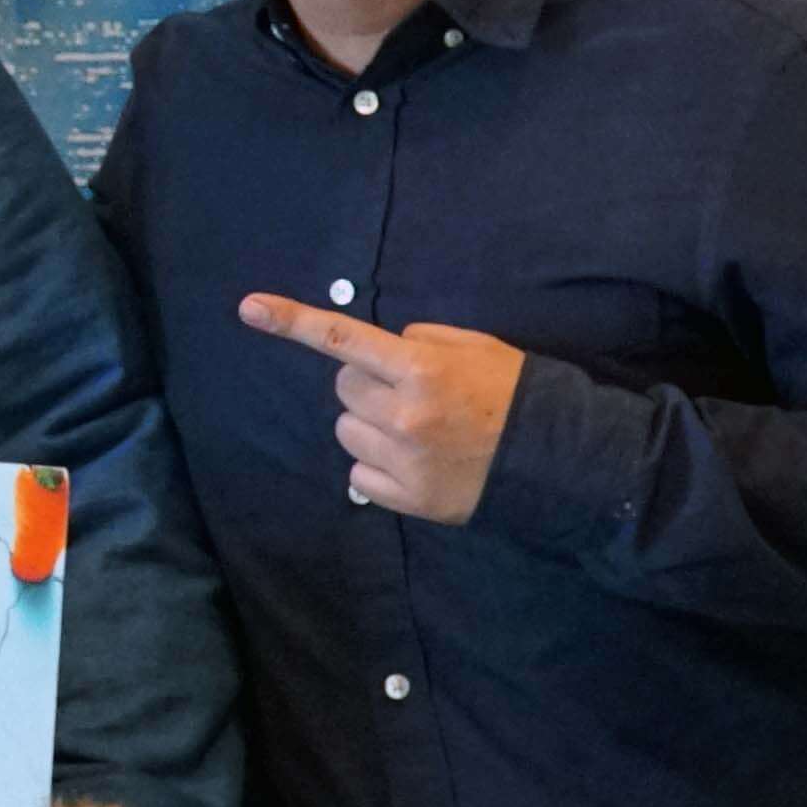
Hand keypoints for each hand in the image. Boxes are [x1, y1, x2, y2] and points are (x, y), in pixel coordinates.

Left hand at [239, 293, 526, 523]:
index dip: (293, 321)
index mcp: (421, 369)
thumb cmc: (515, 394)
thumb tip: (384, 347)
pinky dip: (378, 463)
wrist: (557, 459)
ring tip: (418, 429)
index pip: (343, 339)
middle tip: (408, 392)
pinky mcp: (406, 498)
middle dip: (366, 384)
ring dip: (370, 424)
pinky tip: (415, 460)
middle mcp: (404, 413)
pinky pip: (359, 471)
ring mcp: (402, 459)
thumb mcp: (477, 347)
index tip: (249, 308)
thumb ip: (423, 341)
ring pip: (346, 429)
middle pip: (343, 388)